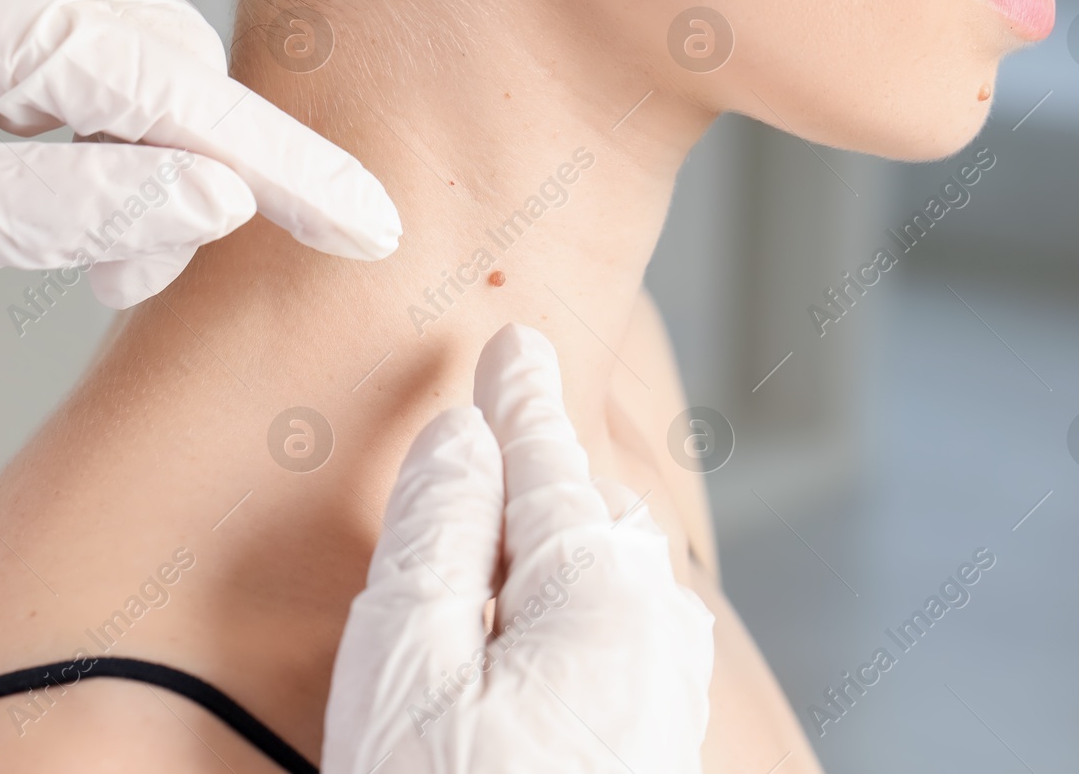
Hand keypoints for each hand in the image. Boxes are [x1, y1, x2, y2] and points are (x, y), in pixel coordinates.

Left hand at [0, 0, 398, 306]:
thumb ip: (79, 208)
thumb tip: (213, 202)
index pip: (176, 87)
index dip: (281, 163)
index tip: (363, 220)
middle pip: (170, 68)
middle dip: (188, 176)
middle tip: (129, 282)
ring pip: (142, 67)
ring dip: (146, 165)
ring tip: (95, 254)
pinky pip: (94, 63)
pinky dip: (106, 140)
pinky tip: (73, 192)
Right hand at [322, 324, 713, 773]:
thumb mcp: (408, 671)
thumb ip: (433, 539)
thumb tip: (462, 437)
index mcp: (600, 588)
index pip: (546, 458)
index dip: (519, 398)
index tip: (515, 344)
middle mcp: (656, 628)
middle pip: (589, 508)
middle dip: (538, 472)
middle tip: (485, 440)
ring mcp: (669, 692)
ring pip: (608, 570)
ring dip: (553, 541)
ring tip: (493, 546)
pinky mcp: (661, 744)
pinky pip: (621, 628)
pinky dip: (573, 600)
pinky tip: (532, 633)